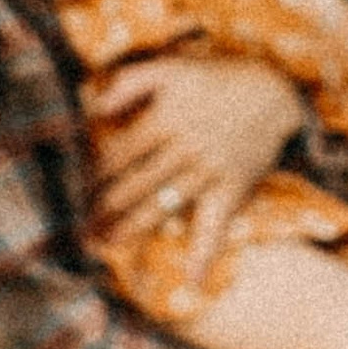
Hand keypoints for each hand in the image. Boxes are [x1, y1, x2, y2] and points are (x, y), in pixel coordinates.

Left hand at [92, 53, 302, 288]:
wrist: (273, 92)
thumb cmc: (215, 80)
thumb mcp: (172, 68)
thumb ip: (131, 82)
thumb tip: (96, 107)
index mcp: (165, 119)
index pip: (120, 152)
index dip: (95, 173)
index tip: (74, 190)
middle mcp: (184, 148)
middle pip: (136, 183)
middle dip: (105, 205)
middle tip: (79, 226)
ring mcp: (208, 172)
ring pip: (163, 205)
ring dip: (134, 226)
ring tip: (108, 242)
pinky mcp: (231, 190)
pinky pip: (216, 226)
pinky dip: (206, 254)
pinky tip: (192, 281)